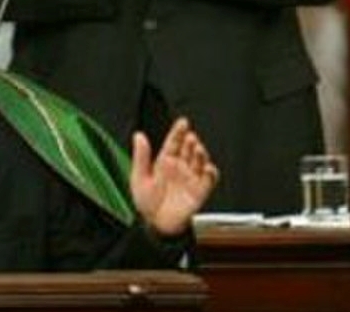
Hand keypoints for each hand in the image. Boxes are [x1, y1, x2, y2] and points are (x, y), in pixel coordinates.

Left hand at [129, 117, 219, 236]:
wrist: (155, 226)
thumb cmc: (146, 203)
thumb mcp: (139, 177)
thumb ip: (141, 156)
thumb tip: (138, 135)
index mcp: (165, 161)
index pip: (174, 142)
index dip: (179, 131)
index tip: (183, 122)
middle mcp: (179, 168)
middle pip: (189, 149)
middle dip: (191, 142)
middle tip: (191, 138)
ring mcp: (190, 179)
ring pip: (200, 161)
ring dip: (201, 155)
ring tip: (198, 150)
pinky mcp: (199, 193)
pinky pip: (208, 181)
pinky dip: (211, 173)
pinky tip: (208, 168)